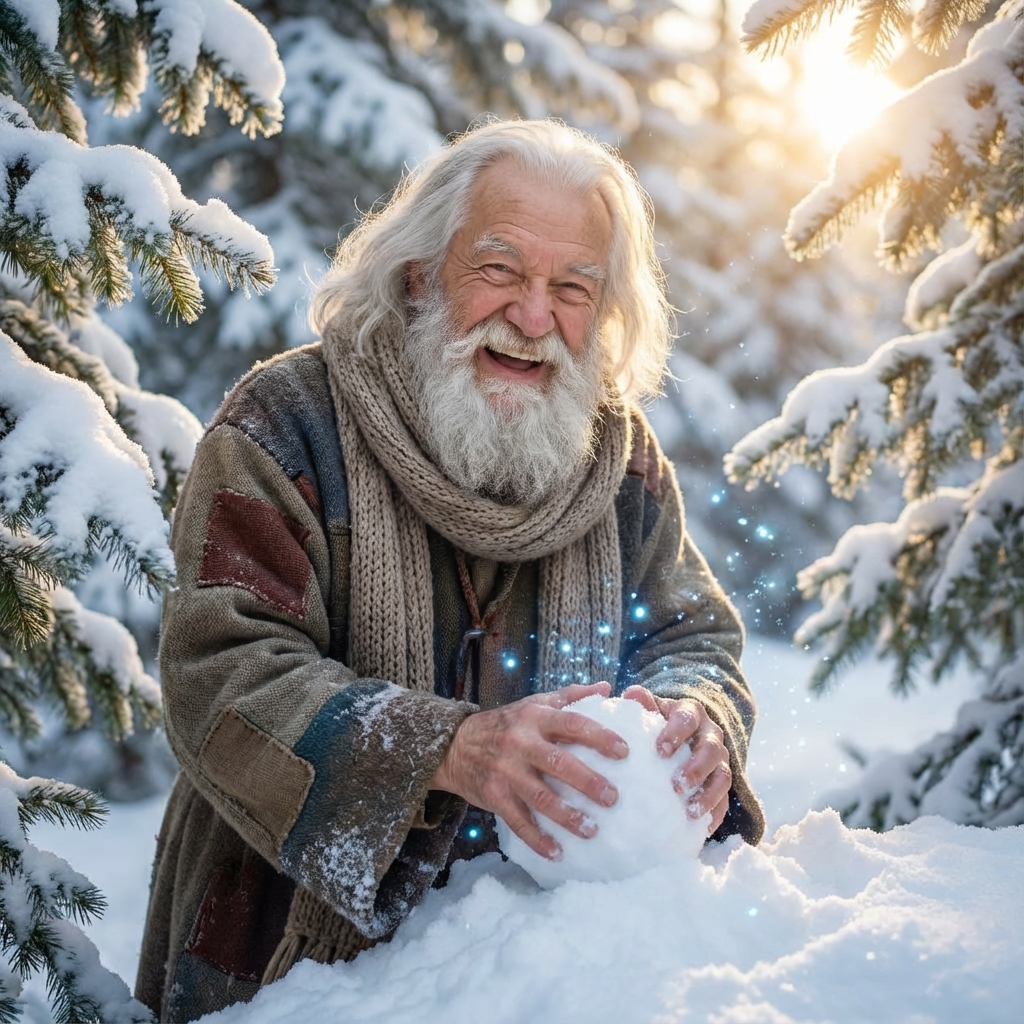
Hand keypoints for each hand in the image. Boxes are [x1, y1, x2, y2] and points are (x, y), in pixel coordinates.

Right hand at [430, 681, 627, 860]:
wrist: (455, 745)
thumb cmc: (506, 723)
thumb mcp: (533, 703)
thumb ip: (570, 696)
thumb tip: (606, 688)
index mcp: (534, 717)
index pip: (572, 723)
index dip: (599, 736)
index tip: (624, 751)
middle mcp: (520, 742)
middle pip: (557, 762)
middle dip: (587, 781)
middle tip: (612, 797)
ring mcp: (506, 771)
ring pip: (539, 797)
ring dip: (567, 816)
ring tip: (592, 830)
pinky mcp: (494, 795)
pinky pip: (518, 821)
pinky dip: (537, 839)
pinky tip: (557, 852)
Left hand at [622, 685, 730, 836]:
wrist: (683, 732)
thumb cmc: (658, 722)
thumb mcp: (652, 708)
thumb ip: (642, 702)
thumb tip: (629, 694)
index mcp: (691, 713)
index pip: (687, 720)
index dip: (676, 734)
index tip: (660, 750)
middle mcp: (710, 735)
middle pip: (711, 750)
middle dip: (696, 768)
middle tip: (677, 785)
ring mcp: (720, 760)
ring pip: (723, 776)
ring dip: (709, 794)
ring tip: (690, 811)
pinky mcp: (722, 783)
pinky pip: (726, 801)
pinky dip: (716, 814)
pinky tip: (702, 828)